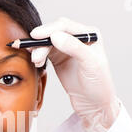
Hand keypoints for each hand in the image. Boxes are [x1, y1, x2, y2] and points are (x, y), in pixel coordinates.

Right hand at [26, 17, 120, 131]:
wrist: (94, 104)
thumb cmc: (99, 85)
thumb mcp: (90, 64)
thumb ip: (74, 48)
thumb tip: (55, 36)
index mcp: (90, 34)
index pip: (66, 26)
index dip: (49, 29)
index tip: (35, 36)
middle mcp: (78, 38)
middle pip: (54, 32)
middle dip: (42, 41)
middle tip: (32, 51)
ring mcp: (67, 48)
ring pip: (48, 42)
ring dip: (39, 49)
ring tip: (36, 61)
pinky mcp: (59, 59)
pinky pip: (45, 52)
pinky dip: (39, 55)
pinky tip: (37, 62)